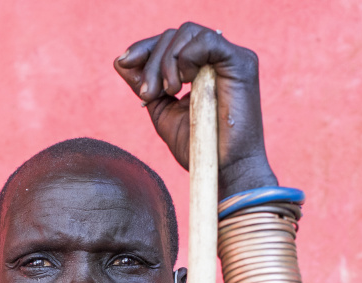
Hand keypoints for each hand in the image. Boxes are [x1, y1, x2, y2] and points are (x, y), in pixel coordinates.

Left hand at [114, 25, 277, 198]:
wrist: (224, 171)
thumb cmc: (198, 148)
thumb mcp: (164, 113)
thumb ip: (146, 87)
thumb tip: (120, 62)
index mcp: (201, 68)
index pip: (170, 42)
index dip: (144, 48)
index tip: (123, 62)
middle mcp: (217, 58)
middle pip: (175, 35)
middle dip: (151, 61)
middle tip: (148, 94)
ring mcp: (230, 58)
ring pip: (187, 32)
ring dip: (166, 62)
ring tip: (168, 92)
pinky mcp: (240, 62)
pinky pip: (205, 40)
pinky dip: (185, 58)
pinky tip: (183, 85)